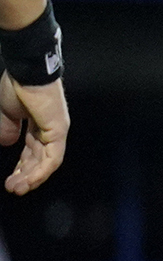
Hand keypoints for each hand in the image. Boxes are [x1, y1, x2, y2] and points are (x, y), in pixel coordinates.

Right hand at [0, 76, 68, 193]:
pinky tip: (29, 180)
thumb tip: (6, 143)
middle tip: (13, 188)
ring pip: (46, 162)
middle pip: (39, 159)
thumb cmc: (16, 86)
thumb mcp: (7, 113)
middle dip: (25, 175)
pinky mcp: (59, 131)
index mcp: (38, 124)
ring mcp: (56, 131)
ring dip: (32, 177)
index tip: (11, 179)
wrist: (25, 72)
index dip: (22, 166)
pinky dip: (41, 171)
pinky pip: (53, 157)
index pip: (32, 151)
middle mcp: (50, 129)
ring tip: (17, 189)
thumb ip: (8, 129)